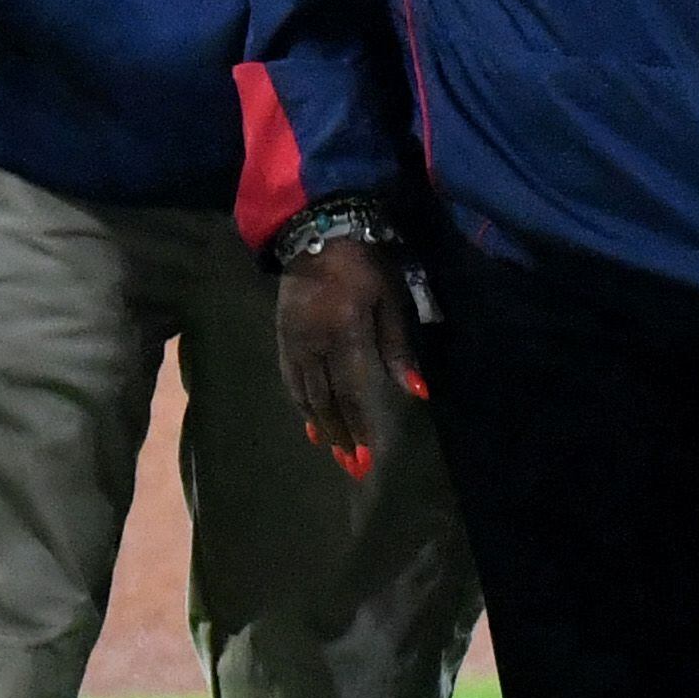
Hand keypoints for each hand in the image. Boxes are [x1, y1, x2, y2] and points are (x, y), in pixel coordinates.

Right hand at [274, 236, 426, 478]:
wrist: (317, 231)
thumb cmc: (365, 264)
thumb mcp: (391, 298)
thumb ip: (399, 347)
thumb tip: (417, 392)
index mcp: (345, 331)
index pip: (353, 388)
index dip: (360, 424)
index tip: (368, 456)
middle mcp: (313, 342)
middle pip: (326, 398)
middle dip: (341, 434)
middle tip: (351, 467)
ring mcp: (293, 339)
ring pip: (304, 392)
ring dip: (320, 423)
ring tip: (331, 450)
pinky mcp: (281, 335)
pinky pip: (289, 377)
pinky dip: (300, 402)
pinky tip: (309, 418)